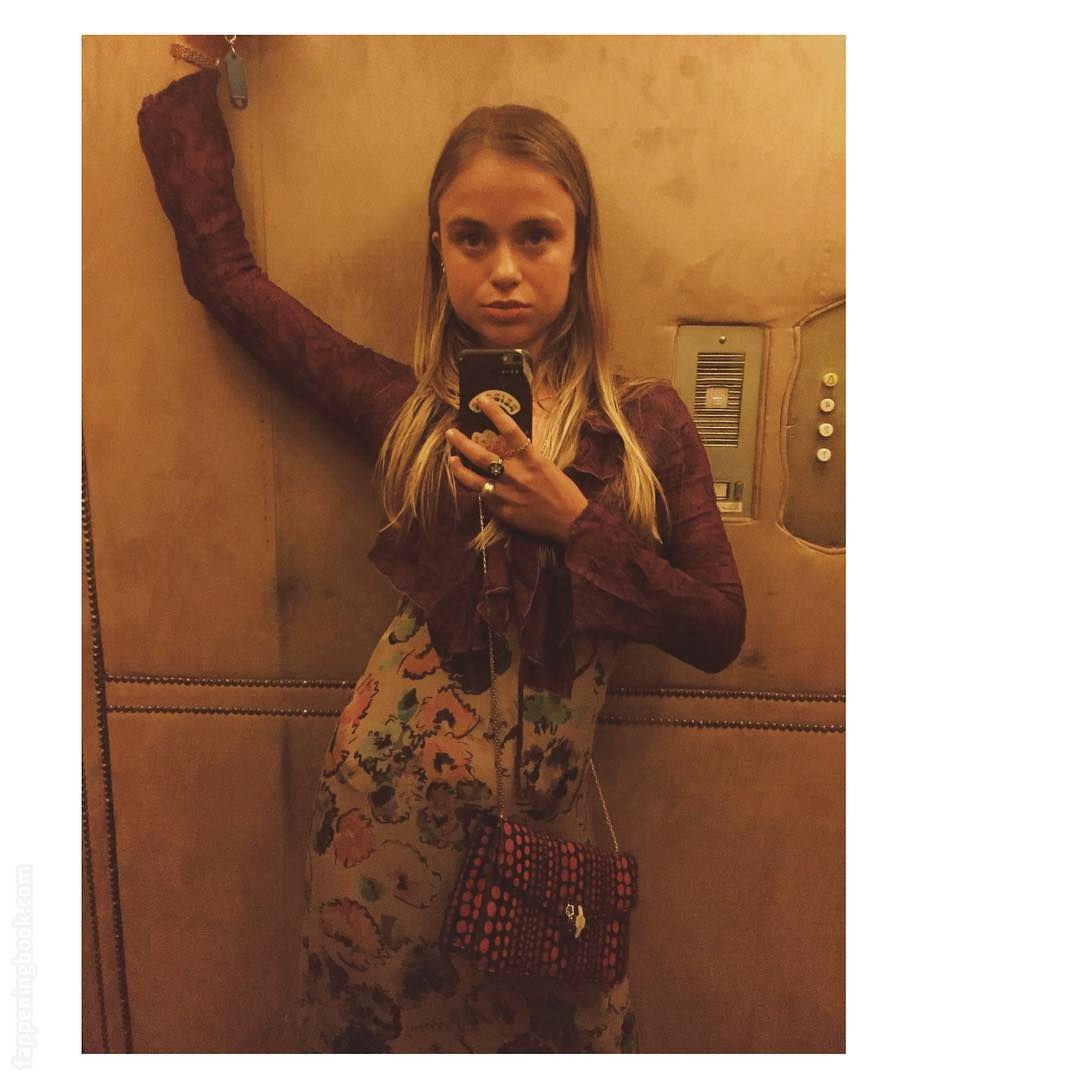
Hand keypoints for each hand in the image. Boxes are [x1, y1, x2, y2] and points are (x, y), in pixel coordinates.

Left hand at [446, 395, 588, 544]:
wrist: (571, 521)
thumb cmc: (563, 491)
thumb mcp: (546, 465)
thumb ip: (526, 457)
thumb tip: (507, 446)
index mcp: (531, 459)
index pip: (509, 430)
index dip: (494, 413)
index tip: (482, 400)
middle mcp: (516, 474)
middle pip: (481, 454)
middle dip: (462, 442)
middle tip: (451, 433)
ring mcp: (507, 493)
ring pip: (473, 478)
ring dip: (458, 467)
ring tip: (451, 458)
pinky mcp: (502, 510)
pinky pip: (482, 496)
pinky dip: (473, 486)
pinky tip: (466, 480)